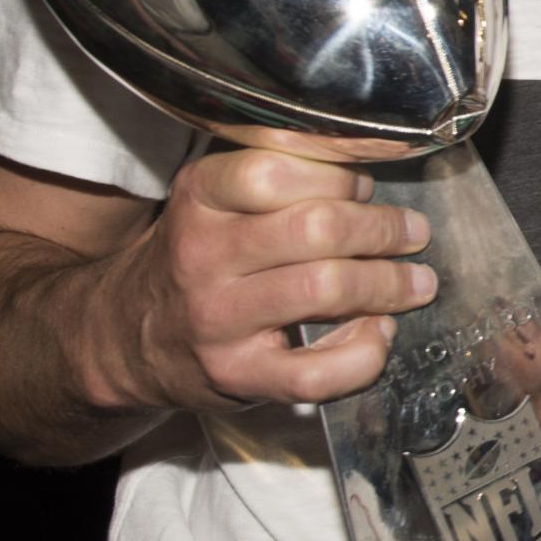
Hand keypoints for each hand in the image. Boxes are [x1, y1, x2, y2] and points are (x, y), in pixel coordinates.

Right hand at [91, 148, 434, 415]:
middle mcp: (204, 255)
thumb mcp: (213, 200)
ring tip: (416, 282)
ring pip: (324, 289)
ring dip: (388, 283)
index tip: (364, 187)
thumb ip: (274, 175)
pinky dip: (363, 354)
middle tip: (412, 233)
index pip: (277, 170)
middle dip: (383, 229)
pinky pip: (315, 371)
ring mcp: (218, 319)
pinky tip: (378, 334)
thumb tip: (366, 165)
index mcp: (200, 197)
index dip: (339, 176)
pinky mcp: (236, 375)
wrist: (124, 338)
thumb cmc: (195, 259)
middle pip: (315, 228)